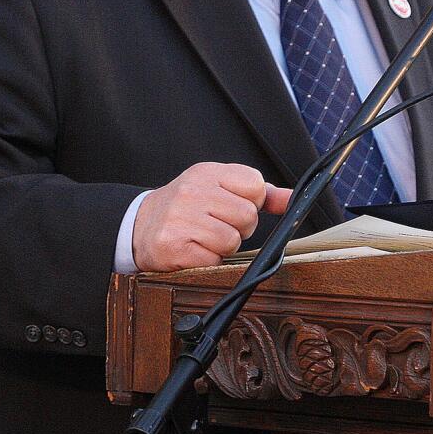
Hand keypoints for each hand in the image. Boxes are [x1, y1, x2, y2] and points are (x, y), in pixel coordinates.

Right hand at [132, 163, 292, 271]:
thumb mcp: (218, 188)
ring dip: (223, 246)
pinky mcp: (174, 246)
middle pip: (247, 216)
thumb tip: (293, 199)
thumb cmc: (187, 207)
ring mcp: (181, 218)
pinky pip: (213, 259)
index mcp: (207, 173)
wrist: (139, 226)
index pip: (255, 186)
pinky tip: (194, 250)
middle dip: (239, 228)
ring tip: (205, 238)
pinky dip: (208, 260)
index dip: (252, 203)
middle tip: (218, 226)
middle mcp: (193, 191)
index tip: (235, 207)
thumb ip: (258, 193)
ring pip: (232, 240)